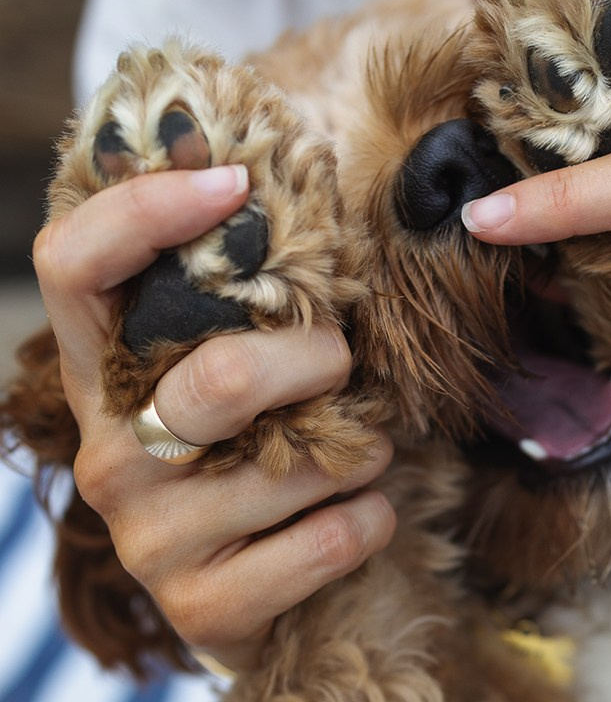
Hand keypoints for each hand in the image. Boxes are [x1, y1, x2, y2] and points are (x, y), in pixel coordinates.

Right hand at [33, 166, 395, 670]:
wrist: (259, 586)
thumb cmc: (263, 449)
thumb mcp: (246, 367)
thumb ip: (252, 301)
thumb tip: (306, 169)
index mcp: (108, 370)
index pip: (72, 265)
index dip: (144, 211)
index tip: (235, 182)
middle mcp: (110, 450)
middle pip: (225, 378)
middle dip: (322, 361)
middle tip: (343, 363)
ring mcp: (148, 537)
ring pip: (299, 464)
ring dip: (362, 448)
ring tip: (353, 452)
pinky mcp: (203, 606)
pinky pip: (334, 537)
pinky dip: (373, 514)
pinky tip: (357, 511)